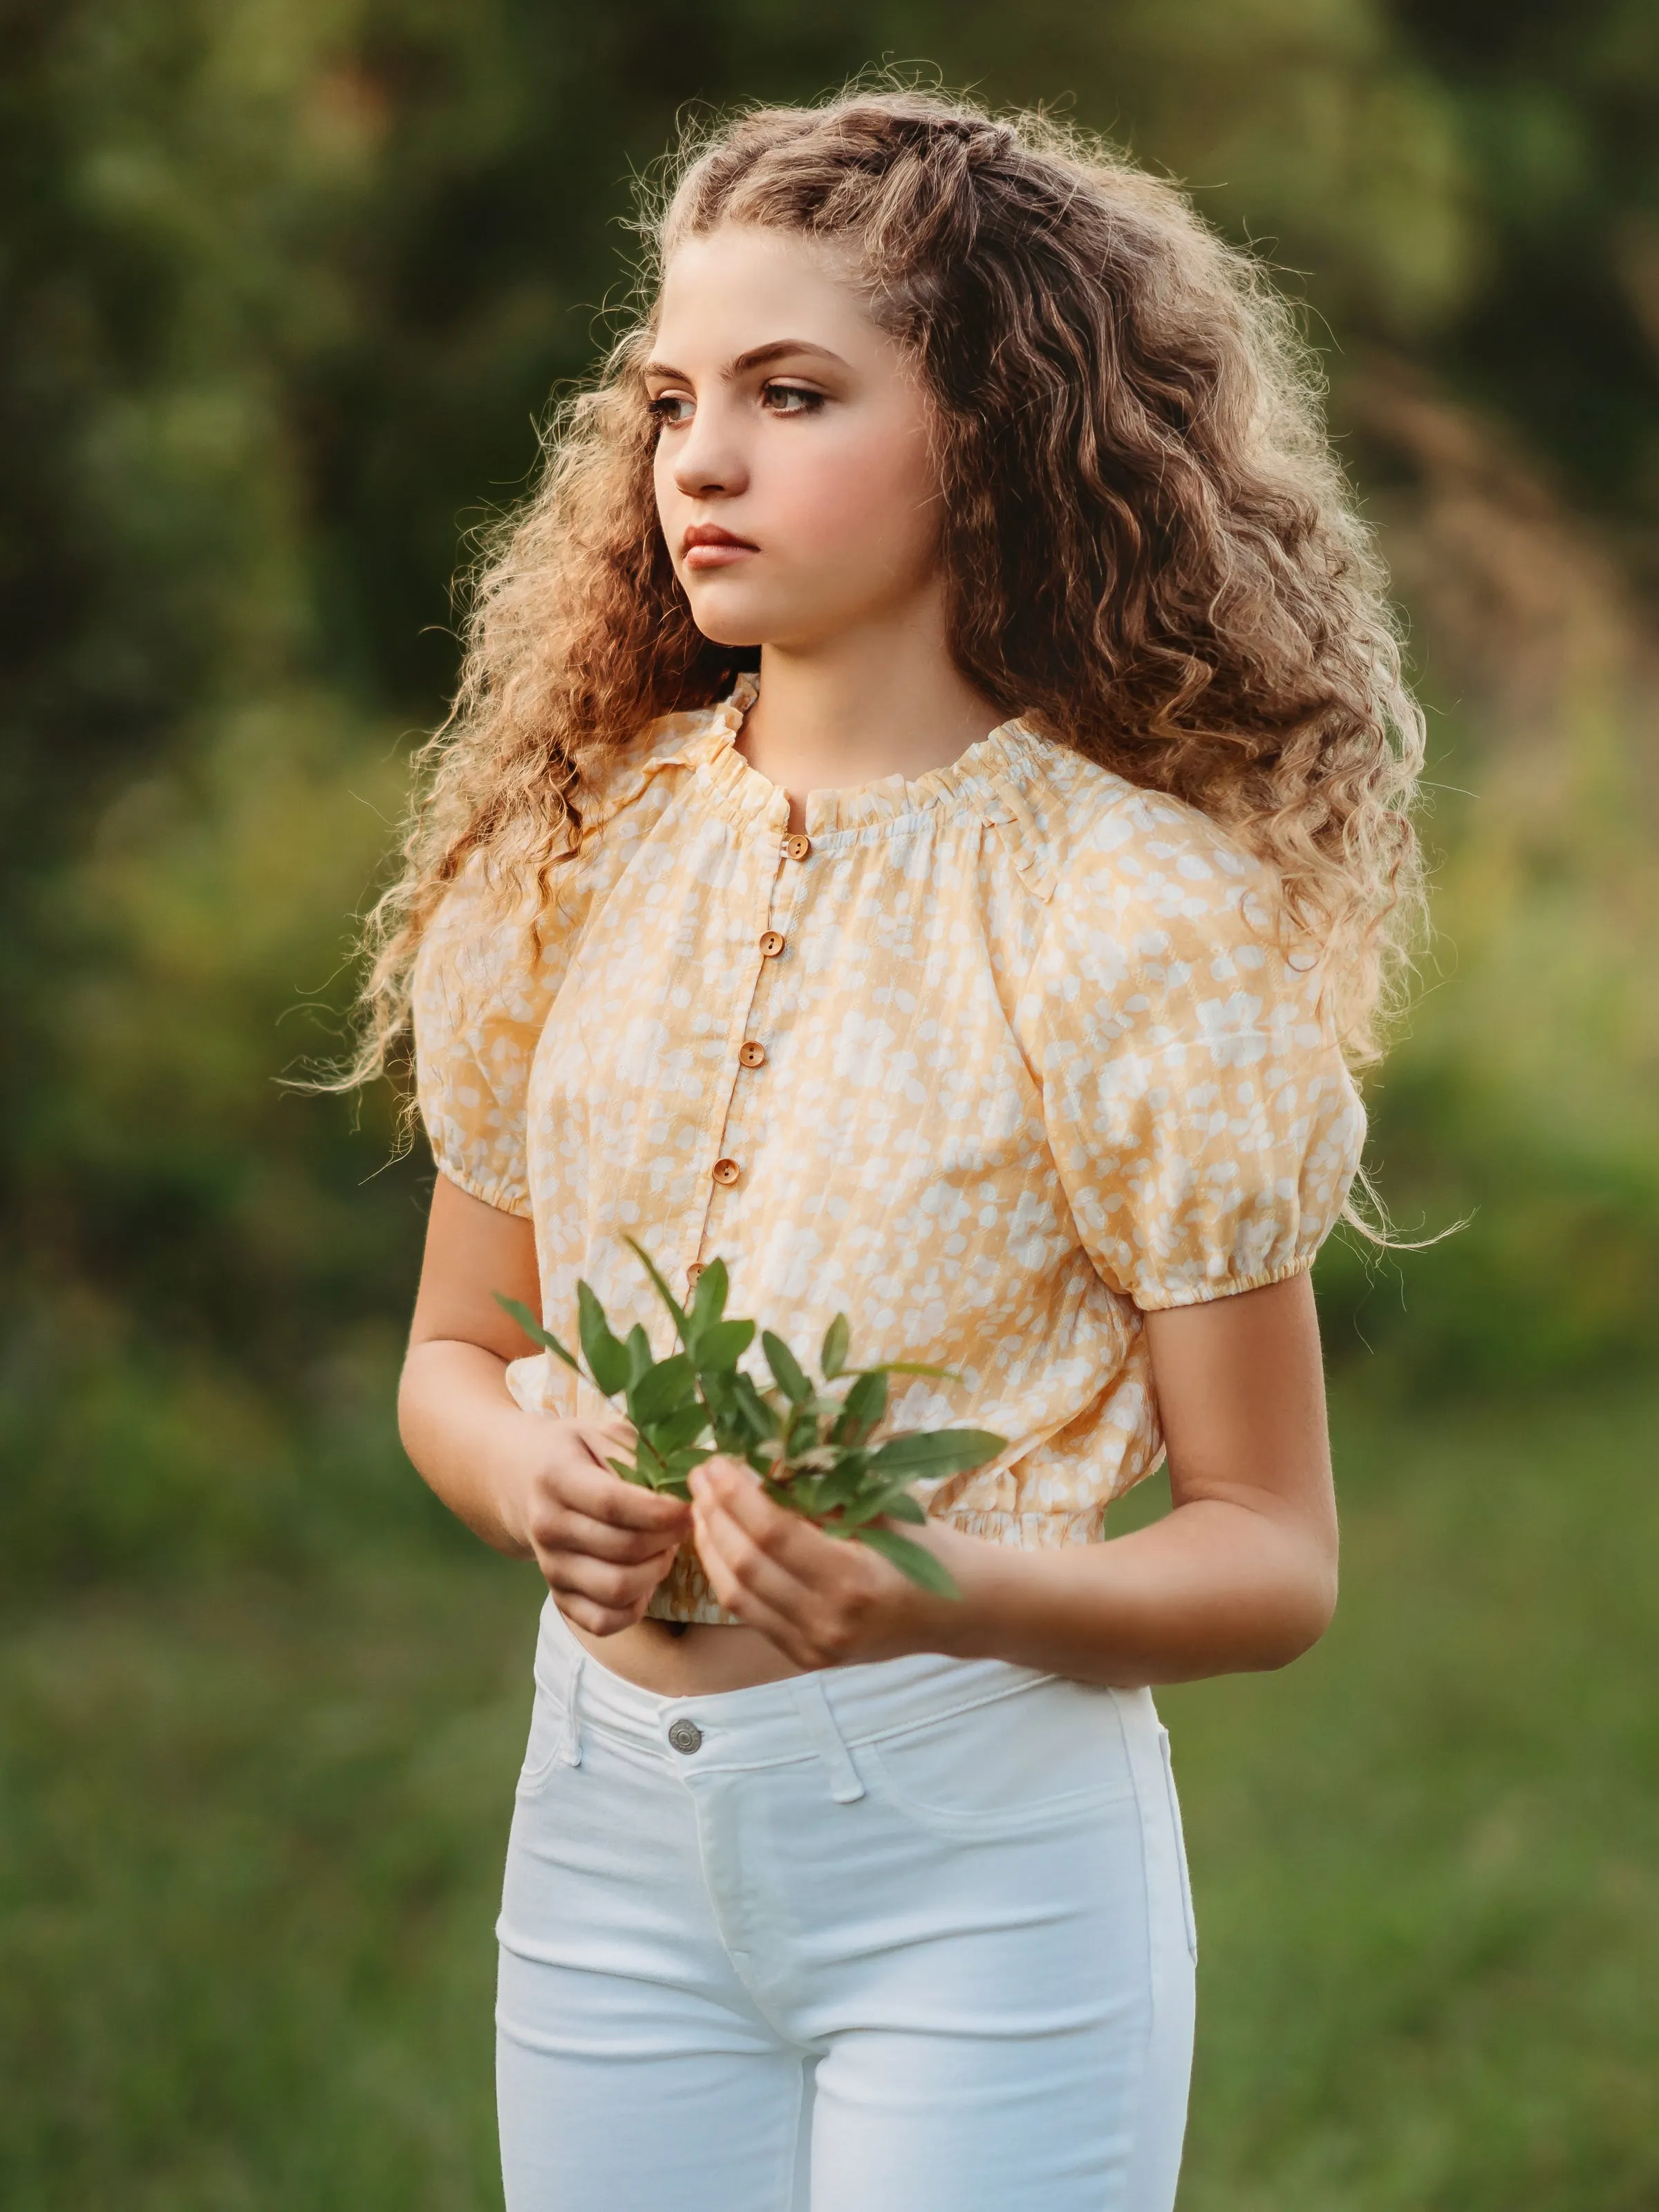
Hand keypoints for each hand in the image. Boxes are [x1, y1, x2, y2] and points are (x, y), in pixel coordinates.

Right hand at [504, 1414, 692, 1635]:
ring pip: (617, 1589)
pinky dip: (635, 1607)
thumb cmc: (578, 1453)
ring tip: (666, 1547)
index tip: (689, 1506)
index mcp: (556, 1477)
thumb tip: (681, 1484)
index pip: (613, 1504)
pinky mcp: (558, 1597)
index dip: (660, 1511)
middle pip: (623, 1549)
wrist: (526, 1480)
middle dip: (668, 1538)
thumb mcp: (604, 1434)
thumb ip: (639, 1456)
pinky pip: (603, 1621)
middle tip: (685, 1523)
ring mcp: (550, 1567)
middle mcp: (547, 1526)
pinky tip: (645, 1577)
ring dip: (656, 1571)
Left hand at [689, 1457, 970, 1668]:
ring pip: (736, 1596)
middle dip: (713, 1515)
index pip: (773, 1533)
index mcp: (854, 1579)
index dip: (736, 1495)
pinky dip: (728, 1576)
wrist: (962, 1612)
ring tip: (700, 1506)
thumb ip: (822, 1493)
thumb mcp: (882, 1510)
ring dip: (710, 1546)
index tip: (717, 1462)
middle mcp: (829, 1621)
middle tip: (699, 1476)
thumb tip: (759, 1462)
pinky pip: (751, 1615)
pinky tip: (720, 1544)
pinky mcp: (807, 1658)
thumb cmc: (928, 1548)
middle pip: (745, 1565)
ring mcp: (815, 1647)